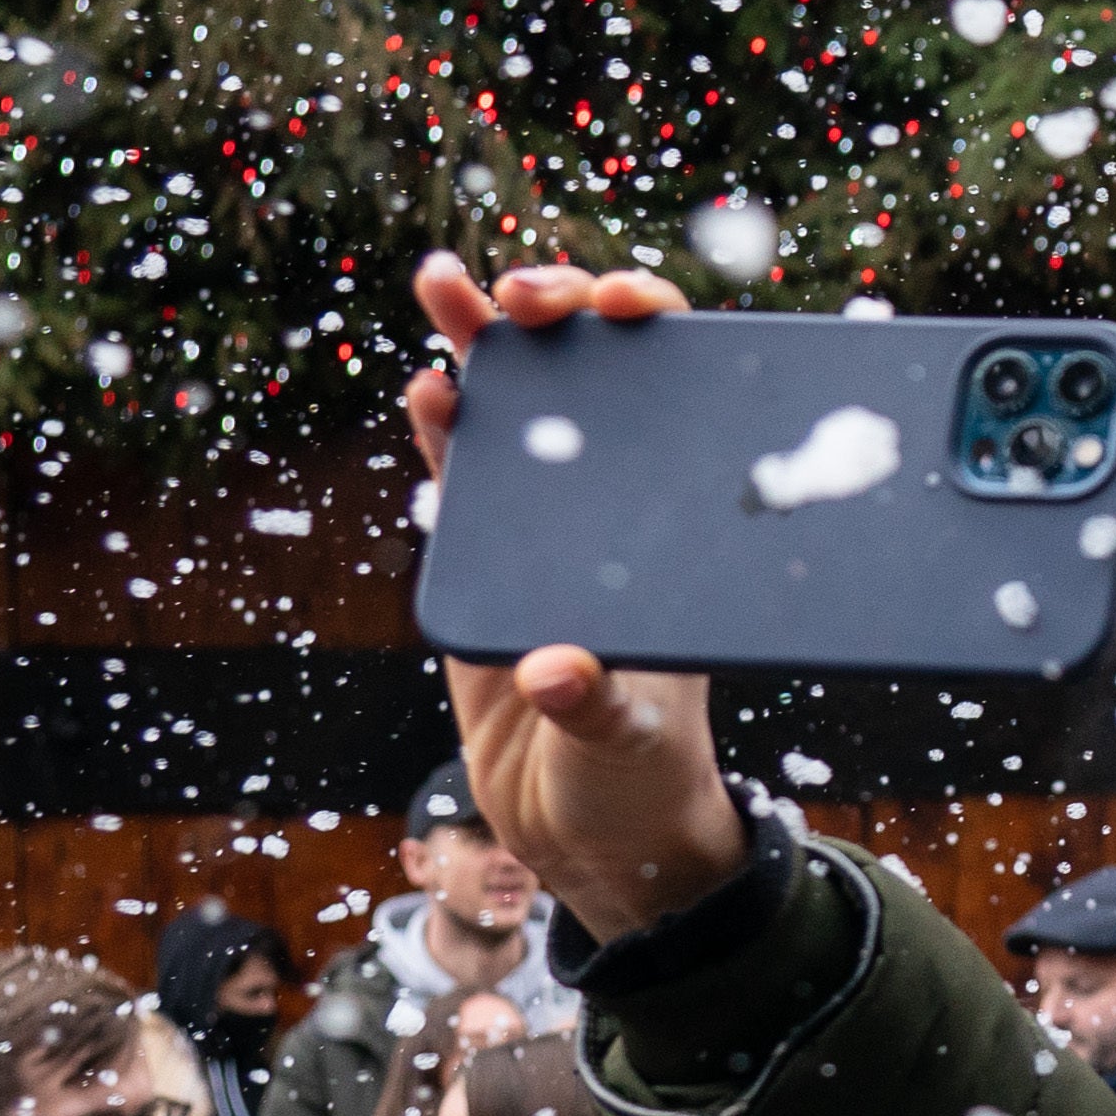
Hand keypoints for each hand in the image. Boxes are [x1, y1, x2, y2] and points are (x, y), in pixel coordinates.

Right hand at [404, 253, 750, 937]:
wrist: (585, 833)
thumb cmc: (640, 777)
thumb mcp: (632, 741)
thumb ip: (596, 704)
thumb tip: (554, 669)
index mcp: (685, 531)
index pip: (682, 397)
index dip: (655, 331)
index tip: (623, 303)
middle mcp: (623, 511)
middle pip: (592, 384)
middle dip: (556, 316)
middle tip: (518, 293)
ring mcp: (551, 529)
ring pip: (518, 415)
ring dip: (480, 345)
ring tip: (444, 281)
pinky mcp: (490, 564)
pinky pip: (465, 479)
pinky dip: (446, 431)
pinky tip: (431, 389)